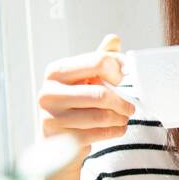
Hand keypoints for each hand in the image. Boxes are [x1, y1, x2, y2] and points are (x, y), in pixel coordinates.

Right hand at [36, 34, 135, 152]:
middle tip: (130, 107)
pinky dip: (115, 131)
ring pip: (102, 116)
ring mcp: (52, 118)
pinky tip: (117, 128)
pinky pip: (99, 133)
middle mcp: (48, 93)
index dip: (117, 69)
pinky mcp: (61, 139)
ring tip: (123, 117)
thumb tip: (113, 39)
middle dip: (122, 102)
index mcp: (55, 71)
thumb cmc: (75, 103)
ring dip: (120, 118)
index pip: (97, 62)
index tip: (123, 78)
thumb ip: (99, 58)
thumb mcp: (85, 78)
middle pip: (101, 94)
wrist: (58, 140)